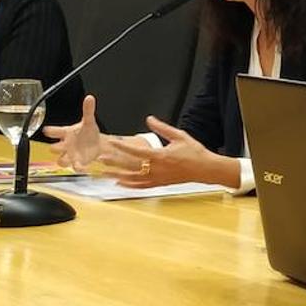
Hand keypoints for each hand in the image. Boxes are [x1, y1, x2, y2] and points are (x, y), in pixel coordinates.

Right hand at [44, 95, 102, 169]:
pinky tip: (83, 168)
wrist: (97, 144)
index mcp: (65, 133)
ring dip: (63, 160)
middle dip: (54, 148)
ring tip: (67, 160)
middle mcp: (65, 145)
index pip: (53, 131)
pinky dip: (79, 168)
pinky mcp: (78, 162)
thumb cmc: (87, 132)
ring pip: (61, 161)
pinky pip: (76, 167)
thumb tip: (90, 97)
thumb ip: (88, 110)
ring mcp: (70, 155)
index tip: (47, 130)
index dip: (49, 131)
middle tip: (55, 147)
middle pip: (53, 148)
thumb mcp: (88, 121)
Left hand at [102, 116, 234, 188]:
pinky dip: (129, 186)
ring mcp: (158, 178)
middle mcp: (157, 169)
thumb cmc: (194, 152)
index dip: (123, 147)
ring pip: (133, 179)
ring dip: (118, 176)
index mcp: (161, 155)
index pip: (137, 151)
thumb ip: (162, 128)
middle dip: (115, 163)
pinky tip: (119, 184)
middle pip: (131, 167)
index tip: (112, 143)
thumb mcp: (179, 136)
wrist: (205, 169)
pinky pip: (141, 187)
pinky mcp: (160, 184)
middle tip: (101, 160)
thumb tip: (149, 119)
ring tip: (104, 174)